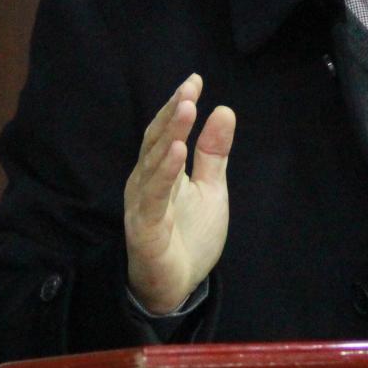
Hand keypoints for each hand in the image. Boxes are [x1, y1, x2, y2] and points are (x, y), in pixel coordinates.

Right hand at [123, 74, 236, 313]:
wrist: (178, 287)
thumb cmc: (189, 236)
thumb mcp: (211, 188)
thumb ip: (213, 153)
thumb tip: (224, 109)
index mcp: (159, 171)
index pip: (166, 131)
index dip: (178, 106)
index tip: (195, 80)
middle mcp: (146, 183)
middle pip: (157, 141)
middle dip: (172, 113)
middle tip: (189, 89)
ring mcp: (143, 205)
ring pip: (153, 164)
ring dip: (169, 134)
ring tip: (185, 108)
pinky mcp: (146, 229)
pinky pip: (154, 197)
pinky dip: (164, 174)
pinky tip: (176, 153)